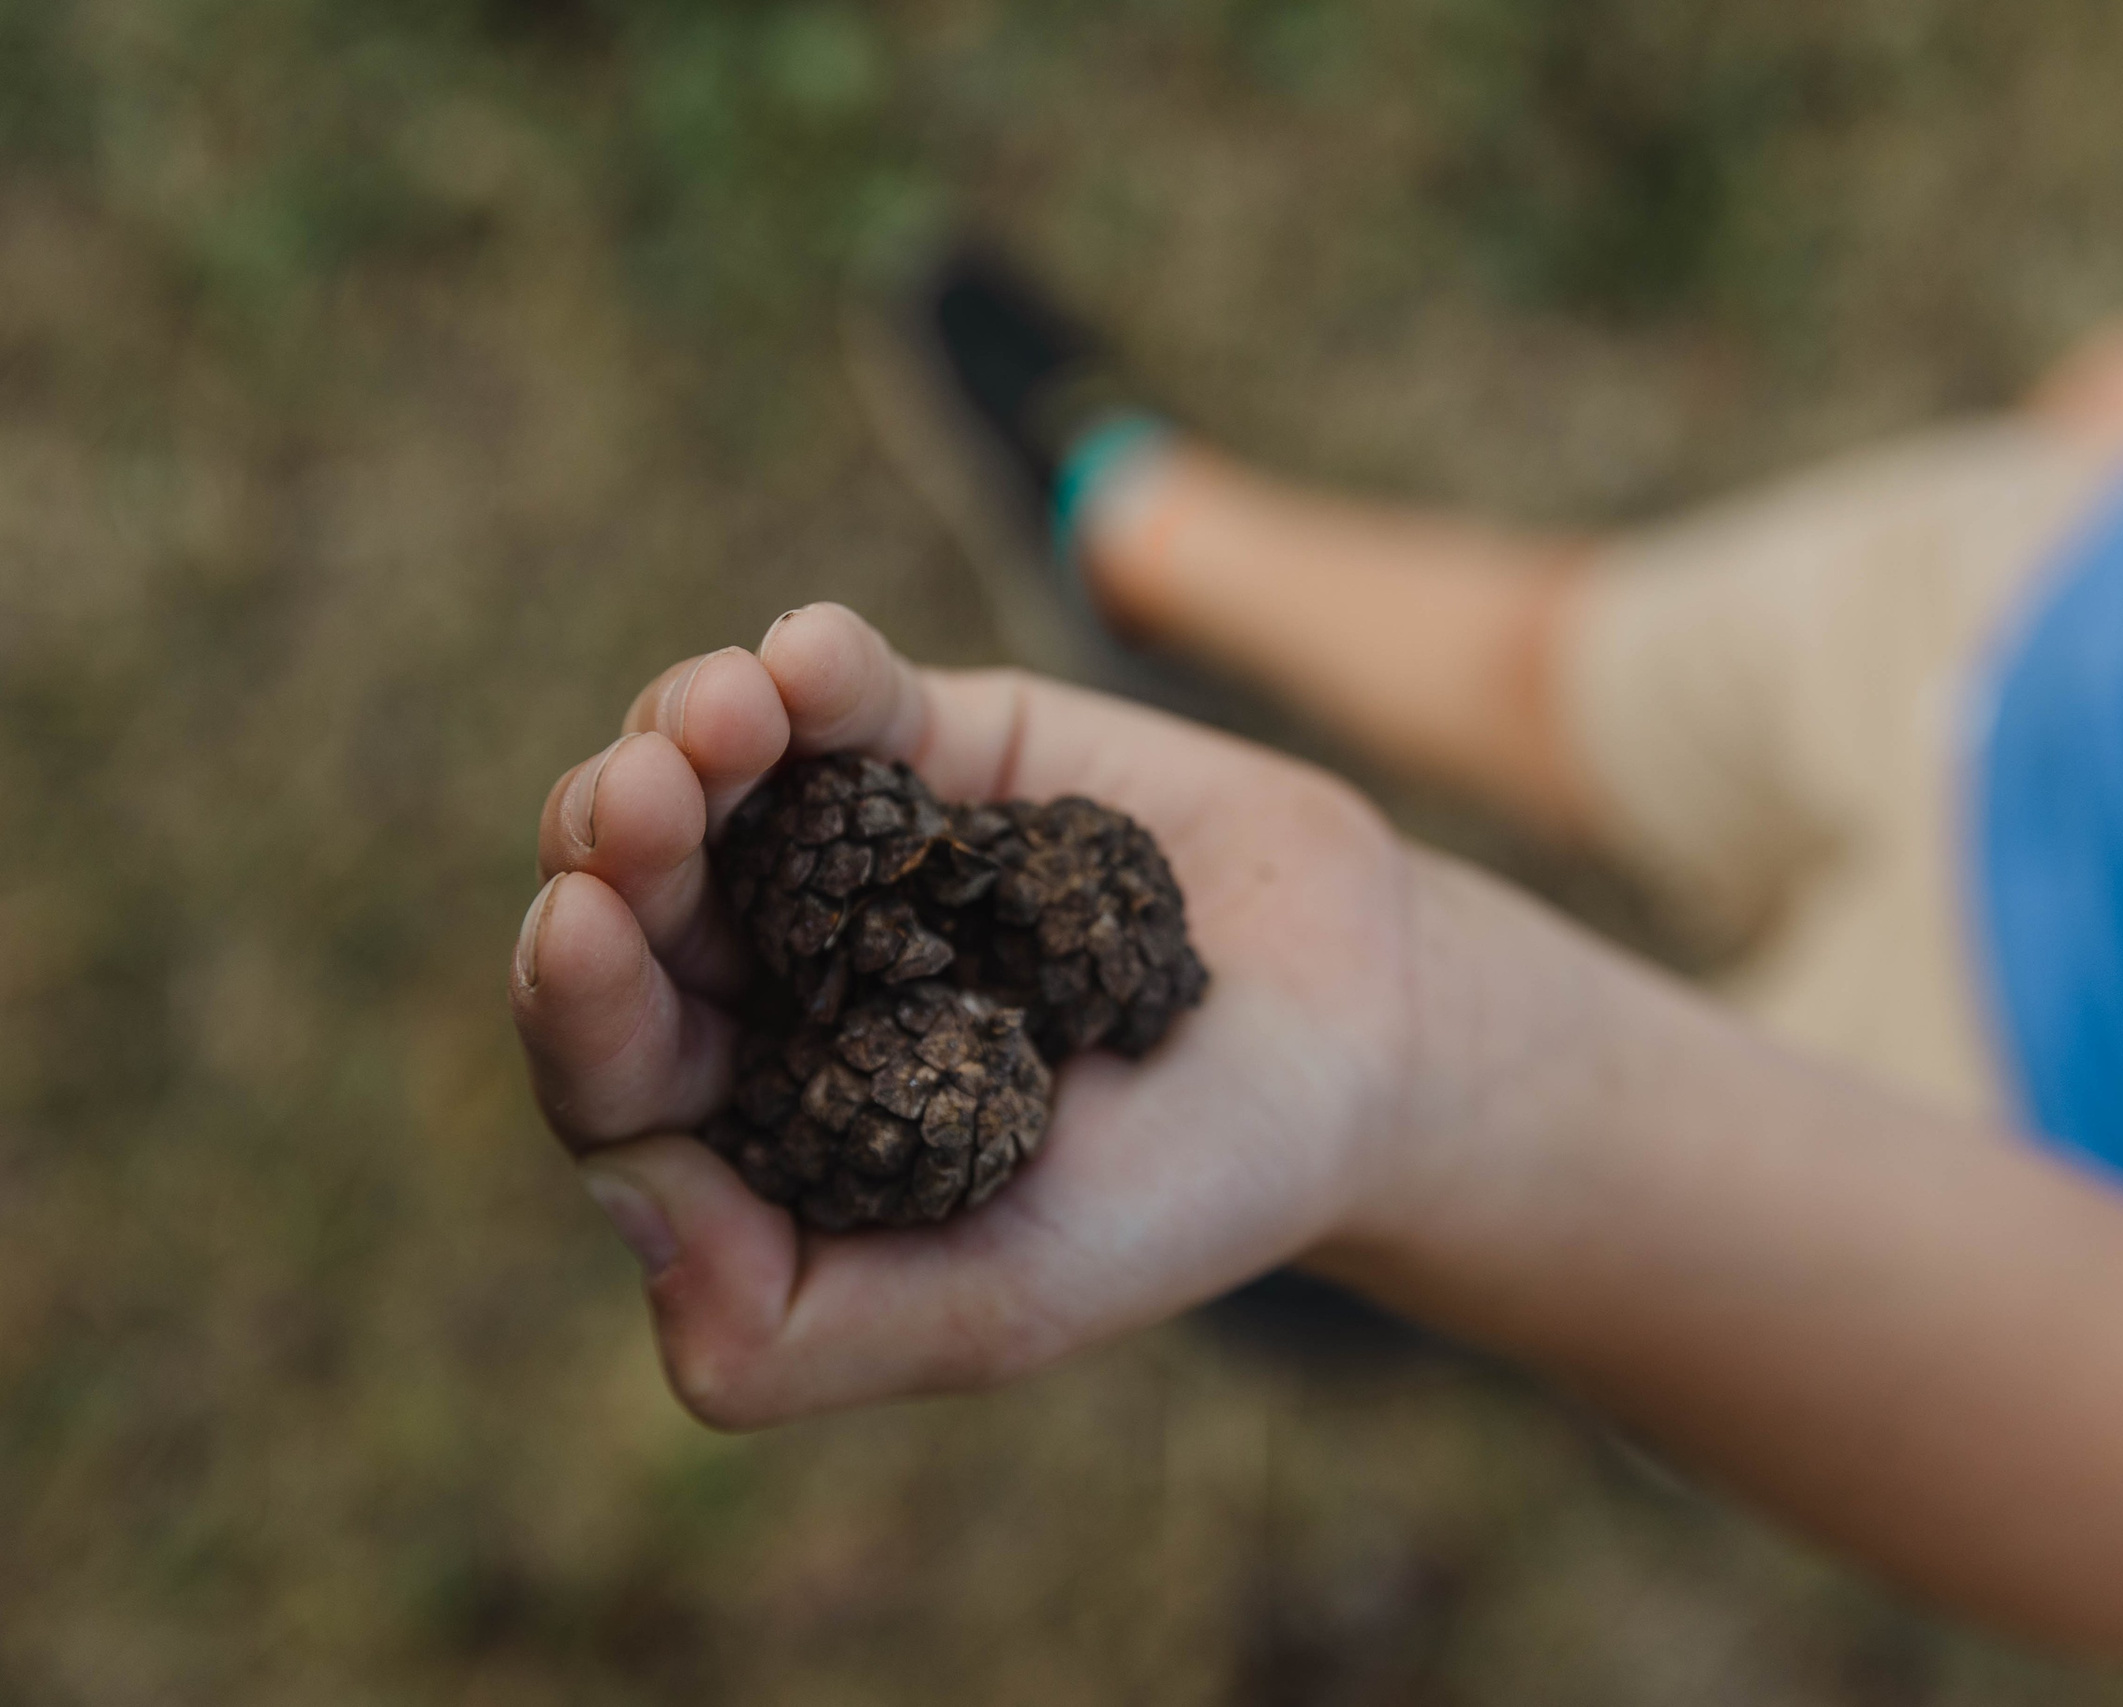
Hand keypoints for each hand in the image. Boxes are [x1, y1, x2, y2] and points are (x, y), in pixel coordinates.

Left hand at [511, 604, 1419, 1425]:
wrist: (1366, 1039)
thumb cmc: (1186, 1195)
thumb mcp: (1004, 1302)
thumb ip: (800, 1321)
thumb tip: (618, 1195)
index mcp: (765, 1134)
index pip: (617, 1075)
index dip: (577, 1004)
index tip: (579, 924)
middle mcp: (780, 986)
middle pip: (631, 909)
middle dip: (617, 846)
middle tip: (647, 791)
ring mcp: (847, 859)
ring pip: (704, 785)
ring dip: (685, 734)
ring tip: (729, 707)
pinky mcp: (934, 747)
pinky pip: (844, 697)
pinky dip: (818, 668)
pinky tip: (812, 654)